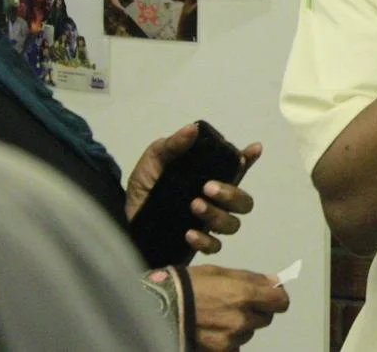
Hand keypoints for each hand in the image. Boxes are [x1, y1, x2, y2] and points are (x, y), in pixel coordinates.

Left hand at [125, 122, 262, 254]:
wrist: (123, 218)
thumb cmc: (145, 187)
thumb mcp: (155, 160)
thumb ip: (173, 145)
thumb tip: (193, 129)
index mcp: (211, 177)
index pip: (238, 167)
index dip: (249, 159)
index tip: (253, 149)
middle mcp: (216, 201)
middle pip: (244, 202)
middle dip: (232, 194)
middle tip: (207, 187)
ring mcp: (209, 224)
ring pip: (233, 224)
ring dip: (217, 215)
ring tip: (194, 206)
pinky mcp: (197, 245)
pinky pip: (215, 246)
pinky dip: (205, 240)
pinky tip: (189, 233)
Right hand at [188, 265, 289, 350]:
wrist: (159, 307)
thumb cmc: (188, 285)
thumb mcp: (221, 273)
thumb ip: (251, 279)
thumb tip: (275, 282)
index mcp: (245, 295)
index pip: (281, 302)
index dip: (276, 298)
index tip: (270, 295)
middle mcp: (241, 319)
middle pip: (265, 318)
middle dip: (256, 311)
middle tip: (236, 304)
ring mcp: (230, 338)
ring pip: (248, 333)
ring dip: (240, 325)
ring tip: (218, 315)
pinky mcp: (219, 351)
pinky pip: (234, 346)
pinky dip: (228, 339)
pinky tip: (213, 329)